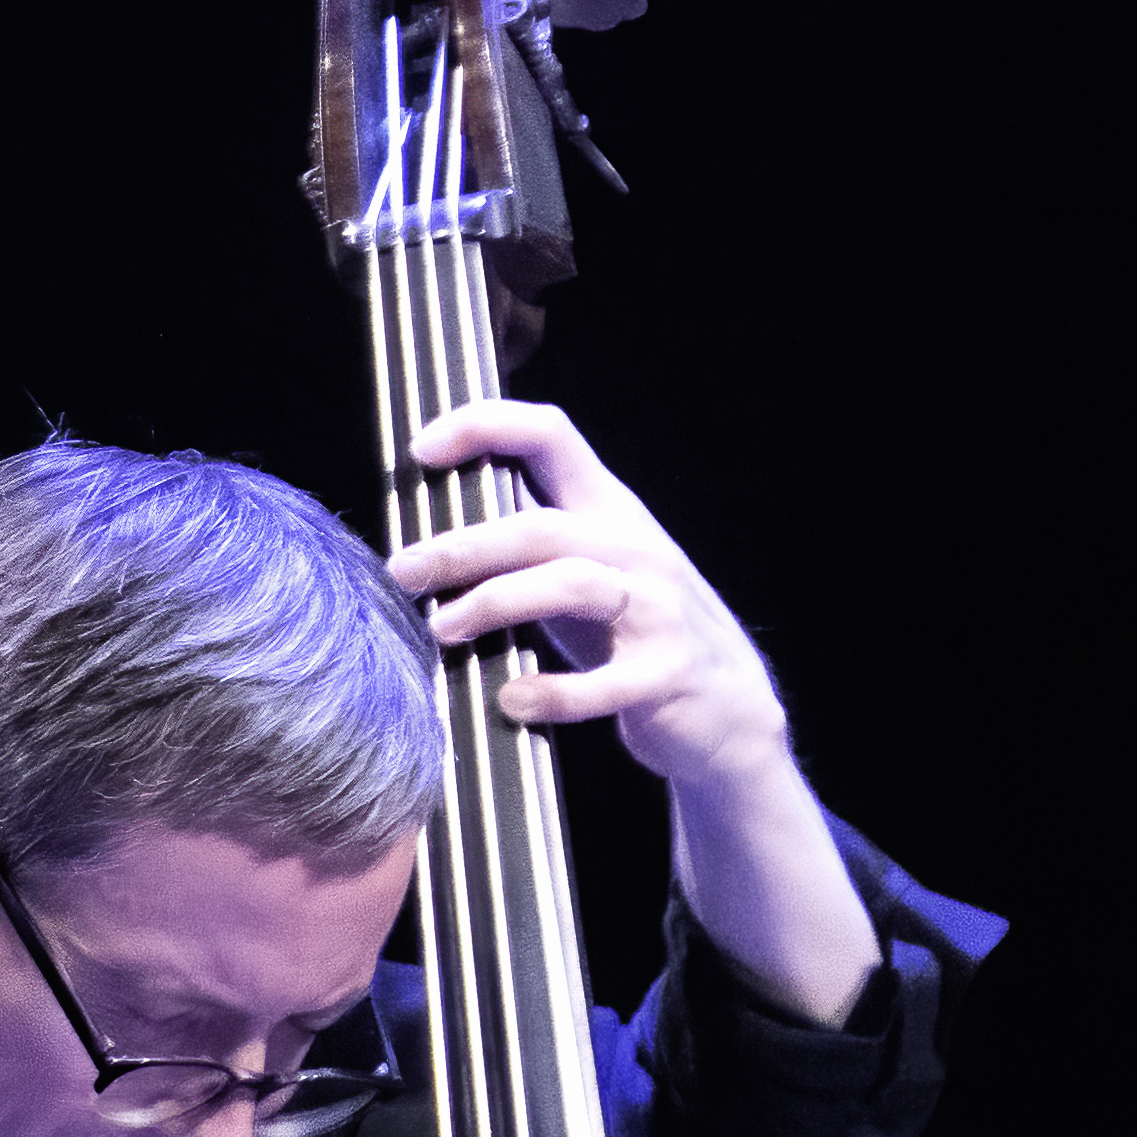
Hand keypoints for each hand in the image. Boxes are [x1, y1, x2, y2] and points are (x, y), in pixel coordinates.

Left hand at [391, 400, 796, 802]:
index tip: (420, 451)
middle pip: (541, 527)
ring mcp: (658, 612)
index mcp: (611, 510)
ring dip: (493, 604)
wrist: (732, 708)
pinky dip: (551, 693)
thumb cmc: (634, 634)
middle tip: (404, 573)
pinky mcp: (667, 675)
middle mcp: (636, 549)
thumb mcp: (591, 568)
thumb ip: (532, 540)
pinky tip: (511, 701)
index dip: (481, 427)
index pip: (548, 435)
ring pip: (568, 586)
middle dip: (462, 547)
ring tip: (443, 630)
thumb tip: (429, 524)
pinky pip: (602, 684)